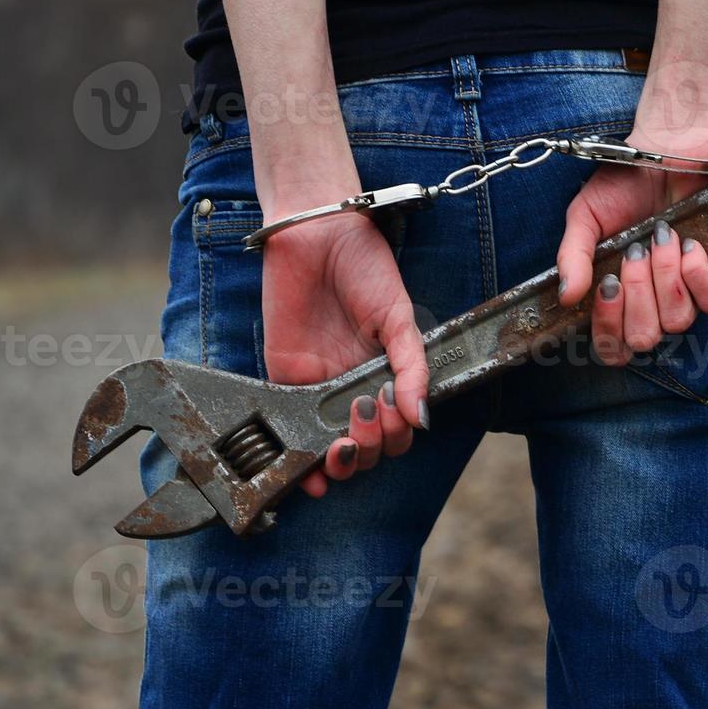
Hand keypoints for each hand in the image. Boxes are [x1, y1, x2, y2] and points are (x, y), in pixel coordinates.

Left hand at [261, 185, 428, 497]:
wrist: (317, 232)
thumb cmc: (364, 265)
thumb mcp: (399, 316)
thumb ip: (412, 367)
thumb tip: (422, 418)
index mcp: (386, 372)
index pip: (398, 428)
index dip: (399, 432)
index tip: (396, 408)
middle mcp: (354, 386)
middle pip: (369, 446)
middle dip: (374, 445)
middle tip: (369, 414)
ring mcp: (319, 386)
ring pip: (334, 450)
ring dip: (345, 460)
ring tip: (345, 443)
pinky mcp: (285, 379)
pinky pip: (293, 432)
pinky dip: (303, 465)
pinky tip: (314, 476)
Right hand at [556, 126, 707, 365]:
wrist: (667, 147)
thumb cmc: (625, 184)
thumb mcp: (585, 217)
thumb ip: (573, 256)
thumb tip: (568, 296)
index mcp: (621, 297)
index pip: (614, 347)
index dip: (608, 329)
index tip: (608, 285)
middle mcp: (655, 301)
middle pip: (645, 338)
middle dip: (637, 296)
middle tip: (634, 251)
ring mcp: (689, 289)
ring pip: (679, 320)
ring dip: (665, 277)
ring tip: (662, 237)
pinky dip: (697, 274)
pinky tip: (688, 244)